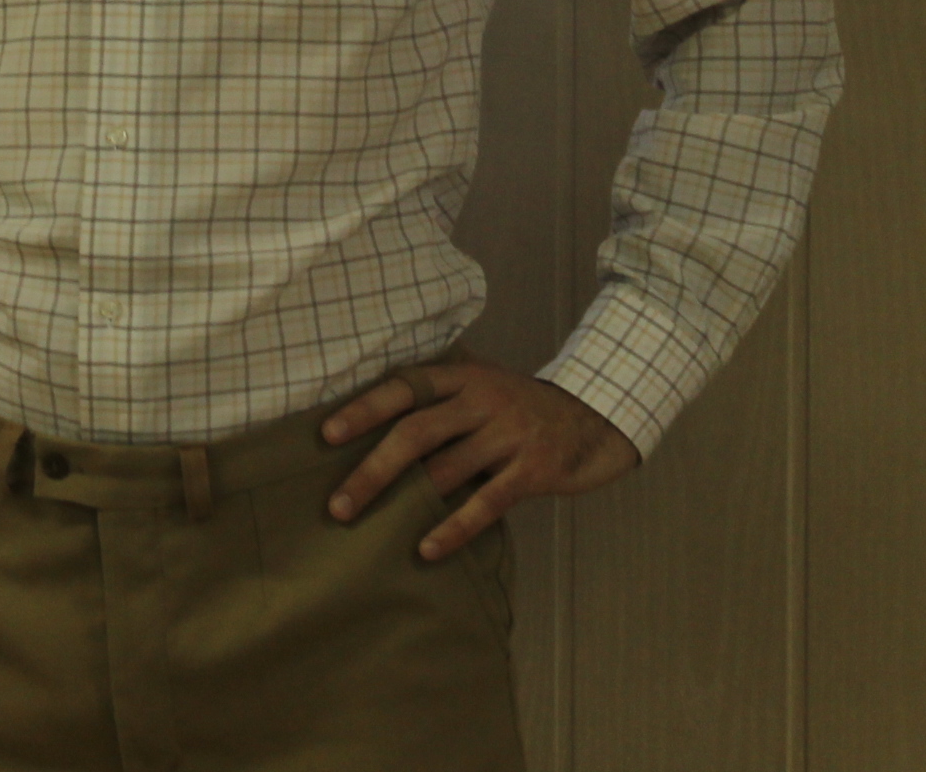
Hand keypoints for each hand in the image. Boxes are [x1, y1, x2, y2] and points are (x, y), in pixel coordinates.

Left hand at [319, 349, 638, 559]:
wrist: (599, 417)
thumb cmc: (526, 409)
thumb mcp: (486, 387)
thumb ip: (443, 399)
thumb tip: (376, 429)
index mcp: (465, 377)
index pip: (405, 386)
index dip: (364, 408)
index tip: (326, 434)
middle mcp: (484, 400)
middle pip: (416, 431)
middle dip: (371, 468)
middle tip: (337, 504)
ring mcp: (510, 434)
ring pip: (445, 469)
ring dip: (403, 502)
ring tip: (367, 528)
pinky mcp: (534, 470)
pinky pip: (485, 503)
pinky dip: (453, 528)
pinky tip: (426, 549)